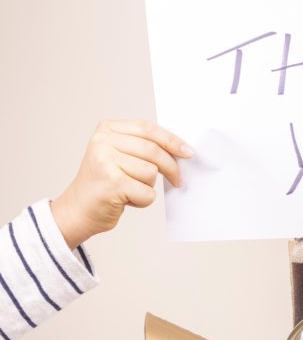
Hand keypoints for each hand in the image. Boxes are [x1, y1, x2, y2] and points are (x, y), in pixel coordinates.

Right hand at [50, 120, 192, 248]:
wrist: (78, 210)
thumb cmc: (105, 184)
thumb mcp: (119, 155)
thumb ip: (143, 147)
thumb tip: (181, 149)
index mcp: (106, 130)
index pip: (148, 129)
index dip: (172, 140)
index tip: (188, 152)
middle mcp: (102, 142)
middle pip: (153, 151)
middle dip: (171, 168)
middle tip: (177, 181)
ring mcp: (105, 162)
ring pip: (151, 172)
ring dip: (148, 187)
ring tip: (130, 189)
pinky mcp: (112, 183)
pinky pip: (147, 192)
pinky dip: (143, 201)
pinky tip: (127, 200)